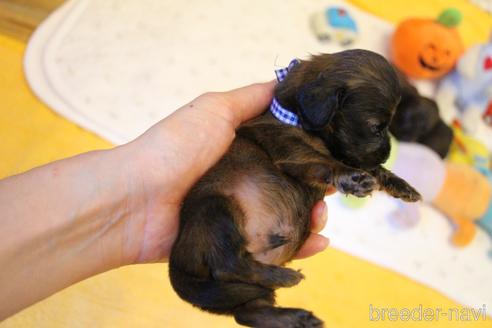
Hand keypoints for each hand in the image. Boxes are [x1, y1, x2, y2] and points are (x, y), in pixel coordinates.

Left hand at [121, 81, 330, 263]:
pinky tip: (318, 244)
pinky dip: (298, 248)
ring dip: (311, 218)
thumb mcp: (213, 110)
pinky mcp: (235, 244)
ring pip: (286, 218)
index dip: (310, 152)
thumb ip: (250, 98)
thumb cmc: (174, 149)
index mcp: (241, 150)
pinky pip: (271, 248)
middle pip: (290, 185)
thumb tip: (285, 82)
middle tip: (332, 189)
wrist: (135, 201)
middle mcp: (243, 181)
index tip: (333, 153)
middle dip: (316, 187)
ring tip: (321, 217)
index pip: (285, 151)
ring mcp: (239, 214)